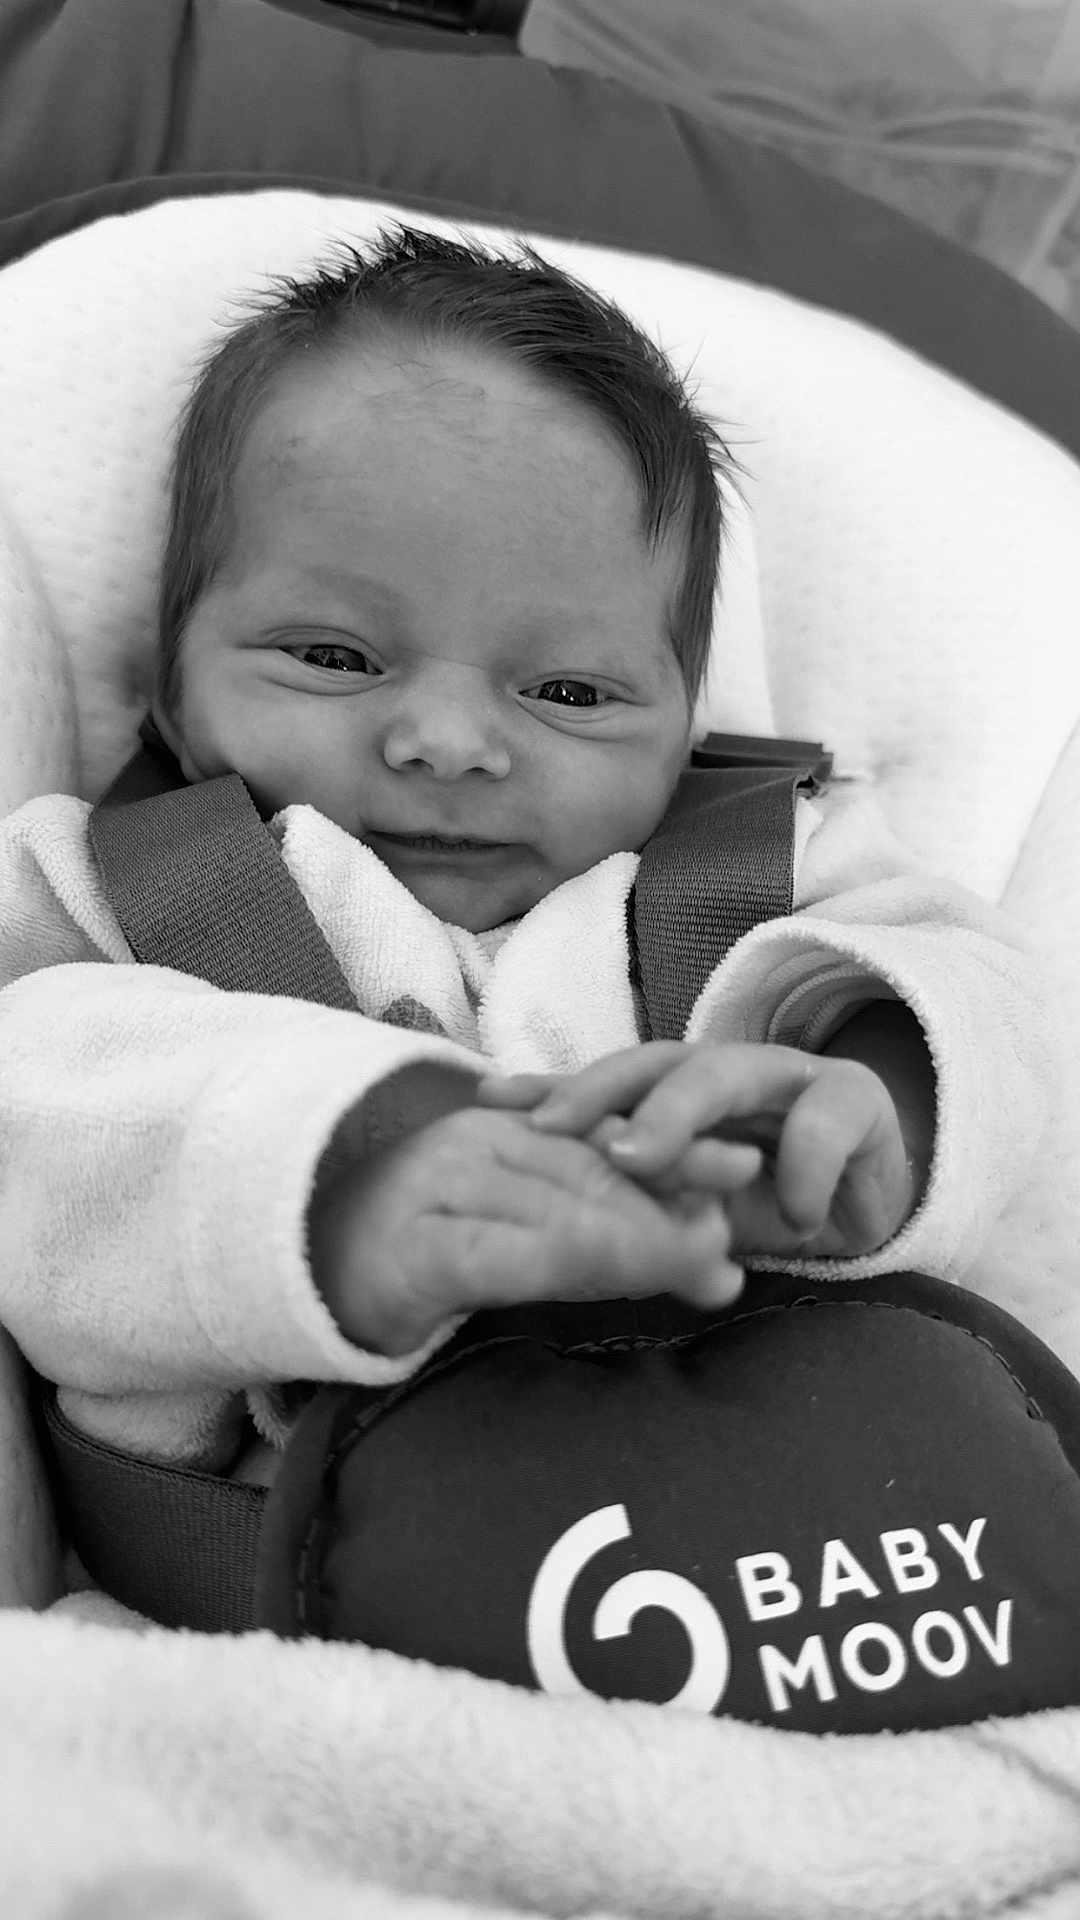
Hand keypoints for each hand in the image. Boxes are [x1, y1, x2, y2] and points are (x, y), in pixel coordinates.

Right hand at [308, 1105, 759, 1356]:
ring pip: (547, 1208)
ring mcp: (435, 1192)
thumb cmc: (432, 1255)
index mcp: (507, 1131)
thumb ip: (615, 1242)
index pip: (604, 1139)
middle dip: (668, 1204)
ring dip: (629, 1235)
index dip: (678, 1152)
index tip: (745, 1168)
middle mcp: (473, 1145)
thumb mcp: (528, 1236)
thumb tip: (725, 1268)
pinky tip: (595, 1267)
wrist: (304, 1273)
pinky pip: (487, 1256)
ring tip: (696, 1259)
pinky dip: (545, 1257)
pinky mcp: (409, 1253)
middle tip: (729, 1238)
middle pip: (587, 1172)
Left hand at [478, 1042, 916, 1259]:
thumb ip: (636, 1201)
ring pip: (727, 1071)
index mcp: (682, 1088)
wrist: (872, 1201)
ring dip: (678, 1112)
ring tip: (638, 1157)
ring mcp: (790, 1077)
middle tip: (553, 1129)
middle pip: (657, 1061)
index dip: (553, 1086)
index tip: (488, 1102)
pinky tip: (792, 1216)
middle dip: (601, 1091)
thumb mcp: (693, 1205)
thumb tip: (540, 1217)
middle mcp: (728, 1070)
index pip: (609, 1079)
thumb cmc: (767, 1196)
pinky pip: (822, 1122)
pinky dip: (802, 1169)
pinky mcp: (854, 1101)